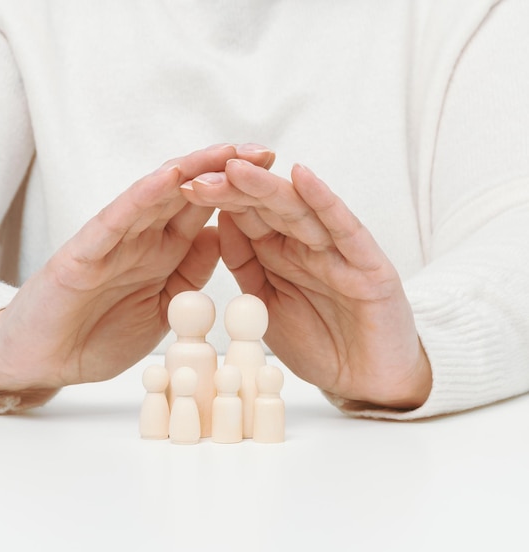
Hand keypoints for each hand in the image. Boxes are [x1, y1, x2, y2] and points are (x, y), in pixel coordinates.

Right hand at [0, 144, 274, 402]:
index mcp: (163, 251)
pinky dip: (143, 198)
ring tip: (226, 151)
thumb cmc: (101, 334)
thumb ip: (190, 272)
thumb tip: (223, 237)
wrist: (46, 360)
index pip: (205, 211)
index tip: (278, 180)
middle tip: (265, 153)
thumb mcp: (165, 307)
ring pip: (155, 196)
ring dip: (191, 171)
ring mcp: (113, 241)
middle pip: (187, 194)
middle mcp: (141, 237)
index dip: (241, 194)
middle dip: (225, 171)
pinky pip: (117, 220)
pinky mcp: (84, 252)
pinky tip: (169, 179)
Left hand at [184, 160, 431, 409]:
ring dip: (267, 188)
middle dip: (232, 190)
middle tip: (198, 176)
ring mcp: (340, 252)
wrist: (367, 382)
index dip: (215, 201)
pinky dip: (324, 202)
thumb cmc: (319, 343)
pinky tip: (301, 177)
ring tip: (236, 168)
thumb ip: (246, 266)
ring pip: (300, 211)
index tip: (181, 188)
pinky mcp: (371, 266)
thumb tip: (219, 223)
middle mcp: (309, 244)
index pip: (246, 217)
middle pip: (267, 208)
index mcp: (282, 253)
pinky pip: (344, 230)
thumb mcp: (266, 305)